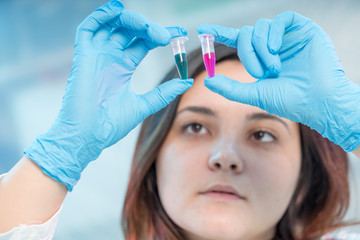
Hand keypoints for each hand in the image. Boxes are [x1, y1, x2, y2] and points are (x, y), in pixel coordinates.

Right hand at [25, 0, 191, 190]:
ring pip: (112, 26)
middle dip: (149, 29)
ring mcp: (96, 56)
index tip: (179, 34)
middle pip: (130, 32)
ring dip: (130, 21)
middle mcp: (110, 58)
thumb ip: (163, 93)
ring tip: (147, 27)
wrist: (88, 136)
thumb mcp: (144, 105)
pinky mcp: (83, 56)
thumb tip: (187, 83)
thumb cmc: (111, 124)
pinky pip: (89, 29)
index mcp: (123, 68)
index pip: (143, 43)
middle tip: (165, 36)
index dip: (160, 35)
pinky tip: (118, 10)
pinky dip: (101, 16)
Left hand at [198, 11, 359, 151]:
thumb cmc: (288, 101)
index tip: (202, 30)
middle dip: (247, 53)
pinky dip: (273, 32)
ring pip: (261, 27)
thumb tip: (207, 79)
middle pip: (246, 34)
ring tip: (274, 68)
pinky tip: (274, 49)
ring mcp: (287, 37)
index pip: (237, 41)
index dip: (219, 33)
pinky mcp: (303, 29)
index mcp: (261, 58)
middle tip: (259, 72)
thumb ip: (230, 88)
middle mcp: (272, 46)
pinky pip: (282, 19)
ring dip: (261, 48)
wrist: (316, 102)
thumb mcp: (254, 94)